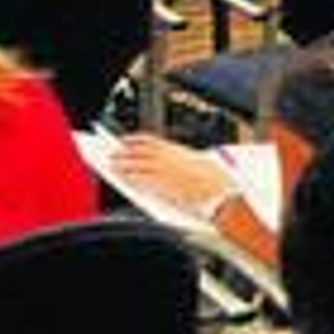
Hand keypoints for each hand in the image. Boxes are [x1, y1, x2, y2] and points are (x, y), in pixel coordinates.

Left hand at [111, 134, 233, 217]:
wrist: (220, 194)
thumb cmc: (215, 182)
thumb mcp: (201, 163)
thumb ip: (185, 160)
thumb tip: (178, 160)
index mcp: (178, 151)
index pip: (151, 140)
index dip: (135, 139)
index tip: (126, 140)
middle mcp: (169, 159)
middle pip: (140, 151)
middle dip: (125, 151)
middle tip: (114, 152)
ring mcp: (166, 172)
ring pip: (137, 164)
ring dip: (123, 164)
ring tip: (113, 165)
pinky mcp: (163, 186)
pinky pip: (141, 180)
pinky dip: (130, 177)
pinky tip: (123, 178)